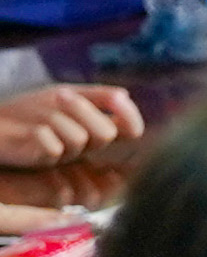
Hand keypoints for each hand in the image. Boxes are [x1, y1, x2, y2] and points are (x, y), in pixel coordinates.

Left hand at [0, 82, 141, 167]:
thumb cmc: (25, 110)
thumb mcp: (62, 94)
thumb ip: (94, 95)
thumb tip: (125, 94)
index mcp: (92, 128)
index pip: (128, 130)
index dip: (130, 117)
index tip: (119, 100)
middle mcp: (83, 146)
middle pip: (106, 134)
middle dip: (84, 110)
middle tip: (62, 96)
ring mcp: (64, 156)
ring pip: (79, 139)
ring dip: (57, 119)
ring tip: (38, 115)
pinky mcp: (44, 162)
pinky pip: (53, 146)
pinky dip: (40, 131)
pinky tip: (28, 132)